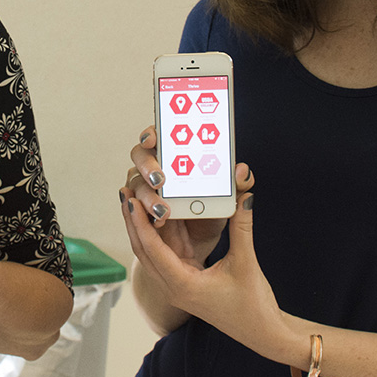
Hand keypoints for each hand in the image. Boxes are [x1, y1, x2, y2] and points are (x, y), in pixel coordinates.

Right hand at [121, 126, 250, 268]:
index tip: (153, 138)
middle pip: (140, 156)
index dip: (152, 133)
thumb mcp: (227, 199)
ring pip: (136, 184)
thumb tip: (242, 171)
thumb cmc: (210, 213)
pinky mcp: (139, 211)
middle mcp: (155, 168)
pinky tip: (156, 221)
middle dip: (147, 165)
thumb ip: (237, 185)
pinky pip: (133, 209)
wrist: (201, 244)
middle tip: (160, 178)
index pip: (159, 135)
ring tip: (164, 210)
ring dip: (148, 196)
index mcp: (175, 155)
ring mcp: (144, 189)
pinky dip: (141, 214)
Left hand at [122, 139, 291, 358]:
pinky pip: (167, 254)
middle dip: (134, 221)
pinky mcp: (186, 282)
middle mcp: (174, 288)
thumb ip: (241, 227)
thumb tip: (244, 195)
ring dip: (143, 228)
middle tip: (126, 192)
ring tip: (135, 200)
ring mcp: (178, 286)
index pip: (152, 249)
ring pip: (152, 252)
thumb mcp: (245, 263)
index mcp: (182, 286)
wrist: (263, 334)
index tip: (132, 199)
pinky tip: (161, 215)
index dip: (140, 223)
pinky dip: (161, 235)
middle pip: (144, 250)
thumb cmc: (253, 306)